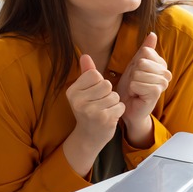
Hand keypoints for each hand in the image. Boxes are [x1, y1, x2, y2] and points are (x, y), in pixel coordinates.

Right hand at [64, 54, 124, 173]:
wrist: (89, 136)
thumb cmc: (88, 109)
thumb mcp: (84, 91)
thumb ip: (86, 73)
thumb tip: (85, 55)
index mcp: (72, 92)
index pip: (95, 74)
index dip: (99, 82)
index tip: (94, 94)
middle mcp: (79, 101)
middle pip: (106, 84)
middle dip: (108, 93)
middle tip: (100, 103)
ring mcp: (91, 111)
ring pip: (115, 95)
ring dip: (114, 102)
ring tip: (105, 110)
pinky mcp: (104, 119)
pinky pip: (120, 106)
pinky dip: (119, 111)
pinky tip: (110, 117)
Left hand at [116, 32, 171, 136]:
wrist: (129, 107)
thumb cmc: (132, 86)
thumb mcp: (136, 65)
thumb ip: (146, 50)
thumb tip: (153, 34)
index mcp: (162, 64)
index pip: (145, 52)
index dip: (135, 63)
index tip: (136, 73)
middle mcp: (166, 73)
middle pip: (142, 62)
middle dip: (133, 73)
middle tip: (135, 83)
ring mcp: (163, 83)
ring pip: (139, 73)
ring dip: (132, 83)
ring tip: (136, 90)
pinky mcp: (157, 92)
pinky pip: (138, 84)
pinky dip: (133, 89)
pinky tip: (137, 95)